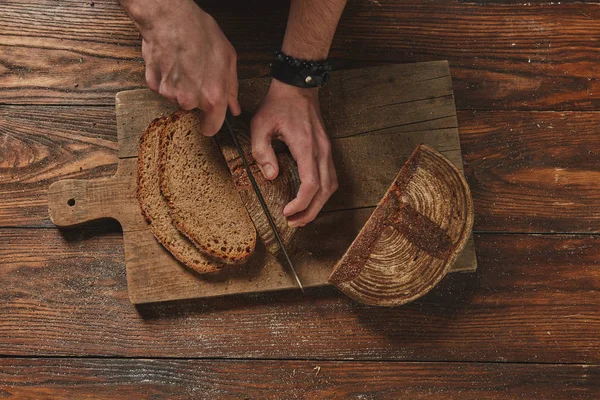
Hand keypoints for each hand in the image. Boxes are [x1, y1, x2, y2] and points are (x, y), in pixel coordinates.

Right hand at [124, 0, 240, 134]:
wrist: (170, 17)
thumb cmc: (200, 33)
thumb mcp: (228, 59)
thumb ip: (231, 89)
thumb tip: (233, 108)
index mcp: (213, 97)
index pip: (211, 129)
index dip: (210, 123)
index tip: (209, 118)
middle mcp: (190, 99)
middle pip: (192, 109)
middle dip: (195, 96)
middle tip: (197, 73)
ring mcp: (170, 93)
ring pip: (176, 97)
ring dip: (180, 85)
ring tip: (185, 62)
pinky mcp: (153, 84)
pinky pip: (162, 87)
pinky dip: (166, 77)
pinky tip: (172, 60)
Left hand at [251, 79, 337, 226]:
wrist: (298, 86)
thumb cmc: (278, 105)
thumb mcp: (261, 125)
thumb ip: (262, 152)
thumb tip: (270, 176)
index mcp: (306, 146)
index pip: (311, 184)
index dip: (301, 203)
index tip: (286, 212)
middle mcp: (321, 151)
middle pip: (325, 190)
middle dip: (310, 211)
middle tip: (294, 223)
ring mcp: (327, 150)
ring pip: (331, 185)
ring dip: (318, 204)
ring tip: (301, 216)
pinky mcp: (327, 150)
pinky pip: (330, 177)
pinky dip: (322, 193)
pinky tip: (309, 199)